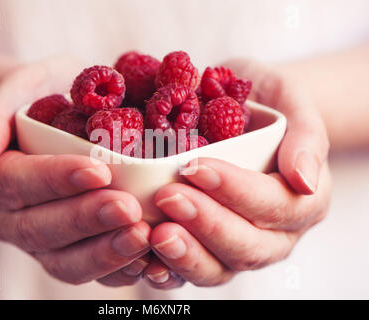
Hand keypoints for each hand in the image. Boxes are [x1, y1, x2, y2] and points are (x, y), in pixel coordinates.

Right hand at [0, 58, 150, 285]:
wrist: (54, 118)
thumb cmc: (42, 97)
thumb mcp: (20, 87)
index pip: (17, 183)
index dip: (56, 180)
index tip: (99, 169)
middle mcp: (8, 217)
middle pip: (40, 228)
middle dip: (86, 220)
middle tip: (128, 208)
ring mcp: (38, 241)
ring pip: (64, 261)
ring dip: (104, 252)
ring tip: (142, 236)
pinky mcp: (67, 253)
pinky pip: (89, 272)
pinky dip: (118, 270)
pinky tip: (148, 259)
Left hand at [143, 60, 331, 287]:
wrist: (243, 111)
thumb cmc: (265, 103)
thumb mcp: (290, 99)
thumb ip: (306, 135)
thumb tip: (305, 181)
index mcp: (302, 200)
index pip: (274, 204)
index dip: (235, 191)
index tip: (195, 168)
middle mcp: (276, 234)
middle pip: (247, 246)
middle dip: (206, 224)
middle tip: (168, 197)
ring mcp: (240, 247)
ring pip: (219, 268)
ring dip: (187, 255)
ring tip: (156, 233)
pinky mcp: (209, 253)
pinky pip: (192, 273)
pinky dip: (169, 272)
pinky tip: (146, 262)